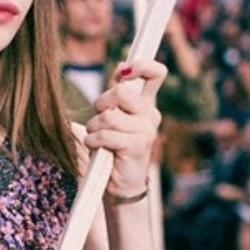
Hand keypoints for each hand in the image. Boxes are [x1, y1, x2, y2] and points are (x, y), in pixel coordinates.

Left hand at [84, 59, 165, 197]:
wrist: (120, 184)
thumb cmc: (112, 148)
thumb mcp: (113, 116)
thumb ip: (117, 93)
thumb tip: (121, 67)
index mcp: (145, 104)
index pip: (155, 74)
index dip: (141, 65)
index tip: (125, 71)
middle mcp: (150, 115)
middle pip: (120, 93)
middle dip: (101, 104)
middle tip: (99, 119)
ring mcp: (146, 130)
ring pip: (109, 116)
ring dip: (94, 128)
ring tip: (98, 139)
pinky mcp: (138, 145)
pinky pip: (107, 135)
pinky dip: (94, 141)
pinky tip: (98, 149)